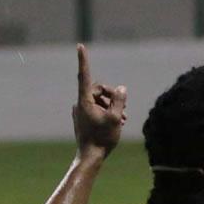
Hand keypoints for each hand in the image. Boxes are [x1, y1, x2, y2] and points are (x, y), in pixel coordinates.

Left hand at [73, 44, 126, 160]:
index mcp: (84, 101)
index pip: (85, 76)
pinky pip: (96, 108)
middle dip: (112, 96)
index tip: (80, 46)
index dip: (83, 60)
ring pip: (99, 100)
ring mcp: (80, 111)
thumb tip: (121, 88)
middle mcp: (80, 103)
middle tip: (124, 109)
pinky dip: (107, 112)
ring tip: (123, 119)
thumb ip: (119, 100)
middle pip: (98, 90)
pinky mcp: (83, 118)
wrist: (90, 157)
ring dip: (112, 106)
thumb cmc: (102, 138)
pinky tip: (117, 123)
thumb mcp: (116, 118)